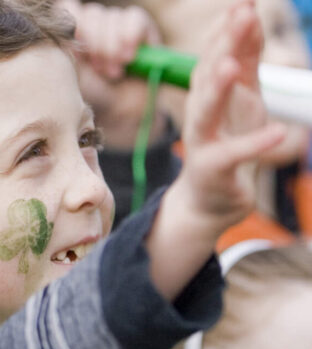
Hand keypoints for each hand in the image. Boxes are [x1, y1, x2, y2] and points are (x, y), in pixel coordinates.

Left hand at [60, 0, 164, 147]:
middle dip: (94, 43)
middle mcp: (94, 26)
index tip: (75, 53)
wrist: (122, 114)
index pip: (68, 9)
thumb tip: (58, 30)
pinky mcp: (140, 28)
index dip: (72, 27)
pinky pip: (134, 17)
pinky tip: (128, 57)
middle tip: (100, 70)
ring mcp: (117, 25)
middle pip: (90, 13)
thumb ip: (61, 50)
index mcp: (73, 34)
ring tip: (114, 72)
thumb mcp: (68, 76)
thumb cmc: (92, 98)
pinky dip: (130, 35)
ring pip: (111, 16)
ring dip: (112, 46)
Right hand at [145, 0, 285, 301]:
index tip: (243, 2)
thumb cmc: (228, 142)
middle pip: (207, 77)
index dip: (228, 30)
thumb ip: (246, 58)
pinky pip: (233, 155)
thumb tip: (247, 14)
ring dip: (218, 90)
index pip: (215, 55)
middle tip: (238, 17)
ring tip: (234, 66)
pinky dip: (254, 143)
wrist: (209, 199)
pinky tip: (278, 133)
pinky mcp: (213, 169)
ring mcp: (202, 141)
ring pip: (205, 113)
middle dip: (221, 47)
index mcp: (208, 94)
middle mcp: (200, 112)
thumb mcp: (244, 97)